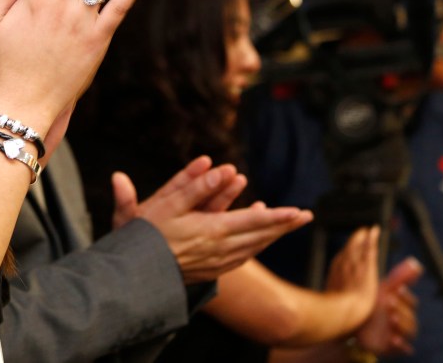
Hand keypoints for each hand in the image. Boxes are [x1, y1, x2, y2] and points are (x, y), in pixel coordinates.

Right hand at [111, 159, 312, 283]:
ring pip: (253, 248)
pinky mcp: (211, 271)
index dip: (277, 218)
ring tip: (289, 225)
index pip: (252, 222)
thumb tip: (216, 167)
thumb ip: (193, 186)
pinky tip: (259, 241)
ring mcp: (216, 263)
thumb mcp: (165, 205)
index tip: (298, 212)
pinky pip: (241, 257)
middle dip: (284, 225)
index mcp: (211, 231)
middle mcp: (219, 249)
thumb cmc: (146, 236)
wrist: (136, 274)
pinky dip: (255, 246)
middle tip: (307, 217)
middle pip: (259, 236)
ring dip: (273, 236)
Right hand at [322, 227, 380, 332]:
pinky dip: (372, 237)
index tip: (354, 246)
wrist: (344, 314)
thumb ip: (337, 296)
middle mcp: (342, 262)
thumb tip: (336, 299)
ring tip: (368, 230)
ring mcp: (354, 262)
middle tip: (362, 232)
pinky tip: (375, 230)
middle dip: (355, 239)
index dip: (348, 251)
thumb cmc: (338, 312)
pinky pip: (369, 247)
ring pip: (358, 244)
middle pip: (349, 247)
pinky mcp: (366, 265)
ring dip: (362, 236)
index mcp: (334, 271)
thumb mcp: (333, 302)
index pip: (342, 256)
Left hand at [355, 256, 422, 355]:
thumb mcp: (383, 289)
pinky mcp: (392, 346)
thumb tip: (415, 263)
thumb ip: (399, 278)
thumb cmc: (370, 303)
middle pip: (411, 316)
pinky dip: (401, 345)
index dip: (405, 296)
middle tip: (390, 302)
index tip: (397, 289)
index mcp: (401, 305)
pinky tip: (394, 339)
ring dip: (402, 325)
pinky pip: (403, 348)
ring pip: (410, 331)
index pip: (411, 301)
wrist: (351, 321)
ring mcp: (398, 333)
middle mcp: (402, 319)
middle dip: (402, 309)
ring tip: (392, 318)